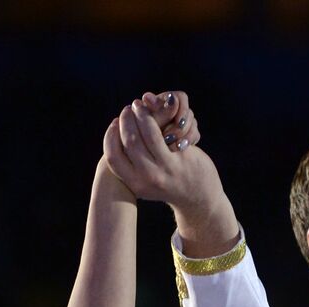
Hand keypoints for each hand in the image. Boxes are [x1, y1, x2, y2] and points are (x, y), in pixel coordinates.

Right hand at [103, 91, 217, 209]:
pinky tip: (158, 113)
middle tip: (128, 109)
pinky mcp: (183, 156)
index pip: (112, 156)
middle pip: (130, 140)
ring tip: (140, 107)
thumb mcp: (144, 183)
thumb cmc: (165, 183)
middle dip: (127, 119)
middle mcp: (149, 177)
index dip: (110, 136)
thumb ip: (129, 165)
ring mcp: (167, 167)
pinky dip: (162, 117)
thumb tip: (114, 134)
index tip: (115, 123)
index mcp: (135, 184)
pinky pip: (168, 130)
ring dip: (142, 113)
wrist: (197, 196)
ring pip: (149, 132)